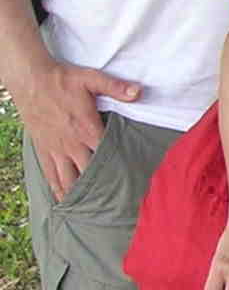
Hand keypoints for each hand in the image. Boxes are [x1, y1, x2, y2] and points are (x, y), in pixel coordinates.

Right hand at [11, 54, 142, 200]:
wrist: (30, 79)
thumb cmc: (63, 79)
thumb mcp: (92, 79)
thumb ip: (116, 87)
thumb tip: (139, 92)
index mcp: (87, 129)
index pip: (107, 155)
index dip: (118, 169)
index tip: (131, 184)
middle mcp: (71, 143)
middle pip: (89, 172)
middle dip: (101, 188)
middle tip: (115, 205)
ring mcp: (55, 148)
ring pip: (67, 178)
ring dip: (78, 194)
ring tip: (89, 210)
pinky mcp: (42, 148)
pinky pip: (49, 173)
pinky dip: (56, 187)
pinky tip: (62, 199)